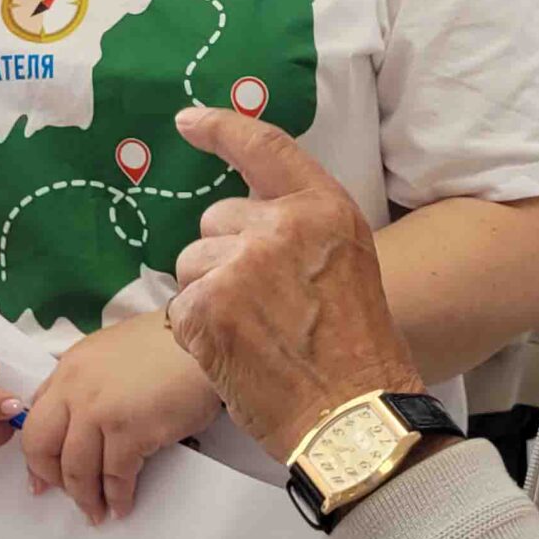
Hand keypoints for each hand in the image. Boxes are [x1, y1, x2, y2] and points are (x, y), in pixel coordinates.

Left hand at [21, 310, 222, 523]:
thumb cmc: (162, 348)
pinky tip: (122, 505)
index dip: (35, 454)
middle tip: (64, 496)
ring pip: (76, 469)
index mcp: (68, 368)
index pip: (35, 417)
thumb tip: (76, 421)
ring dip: (85, 498)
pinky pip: (115, 476)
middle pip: (41, 445)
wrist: (200, 341)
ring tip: (96, 513)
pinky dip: (117, 497)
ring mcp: (100, 411)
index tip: (40, 478)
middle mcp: (75, 389)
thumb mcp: (109, 354)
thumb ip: (85, 382)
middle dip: (51, 477)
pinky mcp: (130, 431)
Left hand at [165, 107, 425, 462]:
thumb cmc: (356, 349)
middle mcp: (280, 227)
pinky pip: (182, 306)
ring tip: (256, 333)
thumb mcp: (345, 262)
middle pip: (215, 220)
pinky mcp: (208, 309)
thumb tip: (238, 216)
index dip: (221, 128)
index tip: (189, 121)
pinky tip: (237, 353)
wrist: (353, 417)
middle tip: (268, 306)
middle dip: (226, 257)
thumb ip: (297, 228)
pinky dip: (200, 332)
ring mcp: (240, 267)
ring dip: (210, 295)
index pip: (263, 146)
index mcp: (322, 208)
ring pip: (192, 263)